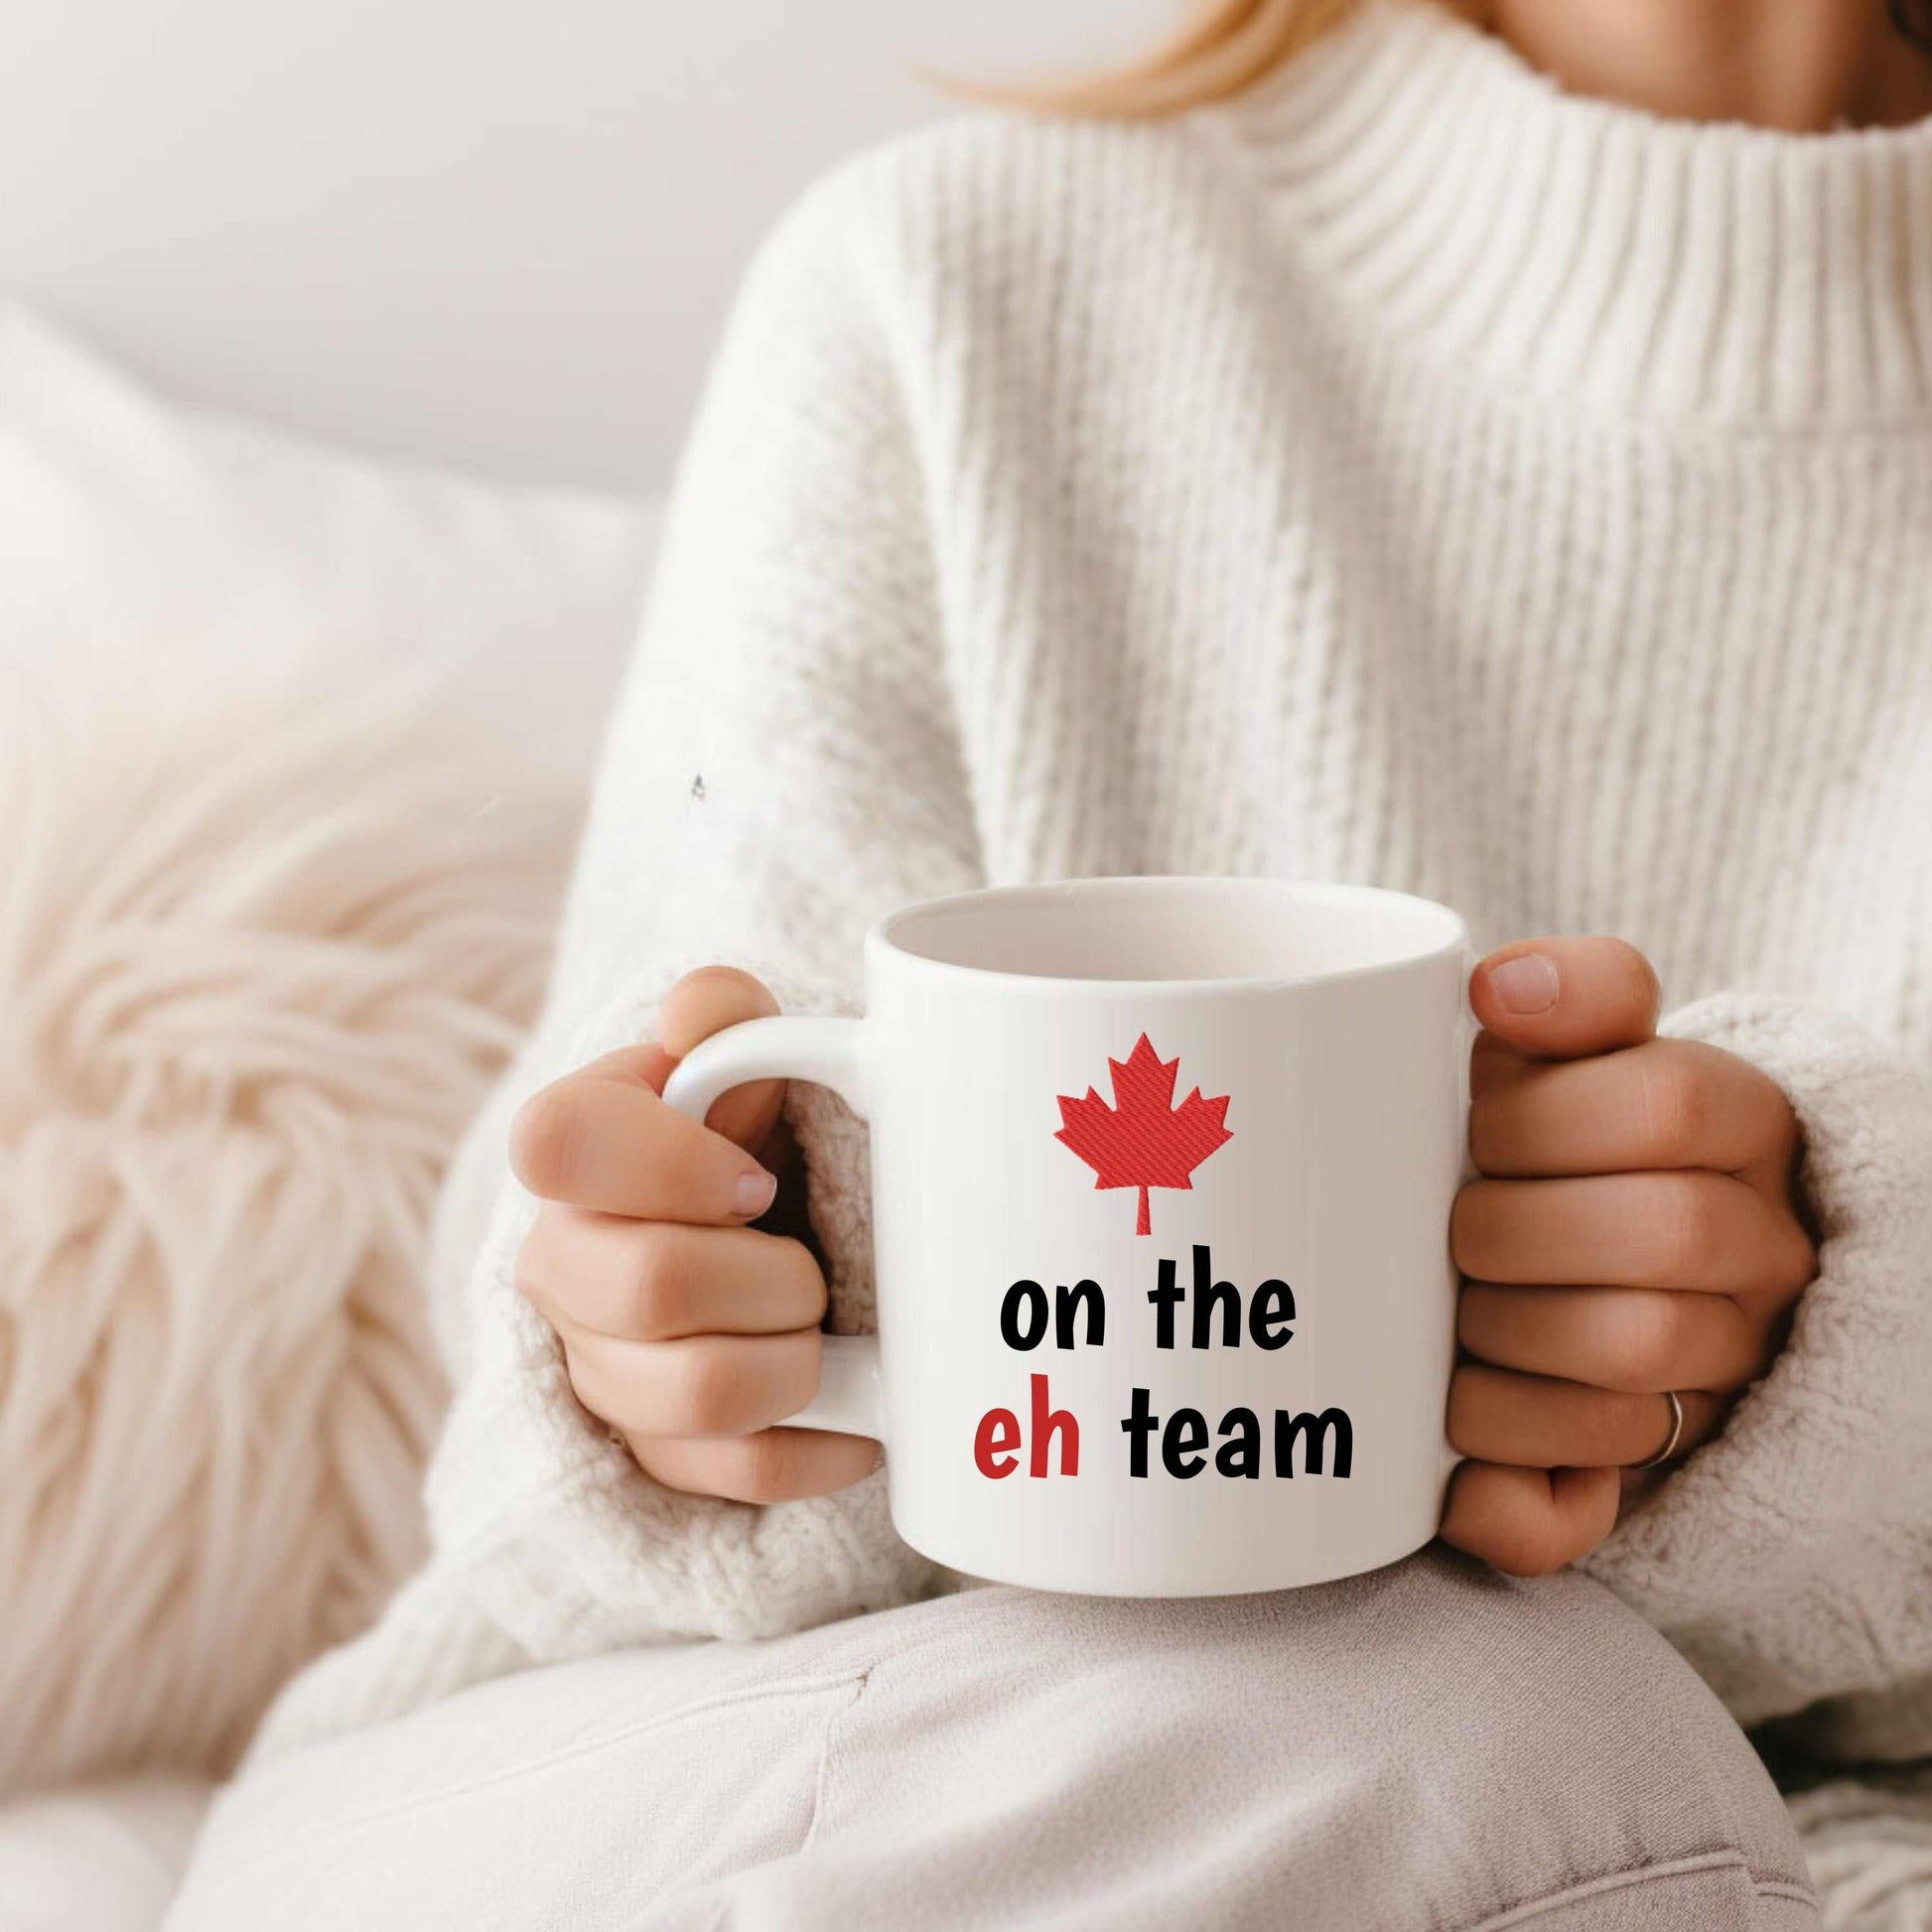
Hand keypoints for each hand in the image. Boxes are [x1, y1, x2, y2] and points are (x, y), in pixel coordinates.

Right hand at [509, 966, 878, 1502]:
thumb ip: (726, 1018)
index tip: (756, 1180)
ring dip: (795, 1360)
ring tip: (819, 1327)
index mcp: (571, 1146)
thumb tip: (698, 1013)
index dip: (670, 1165)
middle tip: (808, 1265)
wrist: (764, 1230)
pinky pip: (743, 1472)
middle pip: (649, 1286)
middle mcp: (561, 1260)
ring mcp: (598, 1365)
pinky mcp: (653, 1451)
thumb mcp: (749, 1056)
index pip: (557, 1141)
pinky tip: (860, 1412)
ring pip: (696, 1394)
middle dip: (769, 1275)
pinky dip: (826, 1443)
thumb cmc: (754, 1131)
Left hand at [1440, 938, 1816, 1576]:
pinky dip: (1505, 1496)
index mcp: (1745, 1126)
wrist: (1618, 1261)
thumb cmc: (1566, 1139)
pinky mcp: (1641, 1478)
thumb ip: (1568, 995)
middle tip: (1457, 1229)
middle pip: (1663, 1234)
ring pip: (1635, 1363)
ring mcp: (1721, 1373)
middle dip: (1515, 1228)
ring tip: (1453, 1317)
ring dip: (1504, 1339)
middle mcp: (1760, 1252)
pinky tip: (1449, 1472)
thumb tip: (1502, 987)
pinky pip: (1583, 1511)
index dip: (1541, 1116)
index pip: (1671, 1102)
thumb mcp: (1578, 1051)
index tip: (1478, 1121)